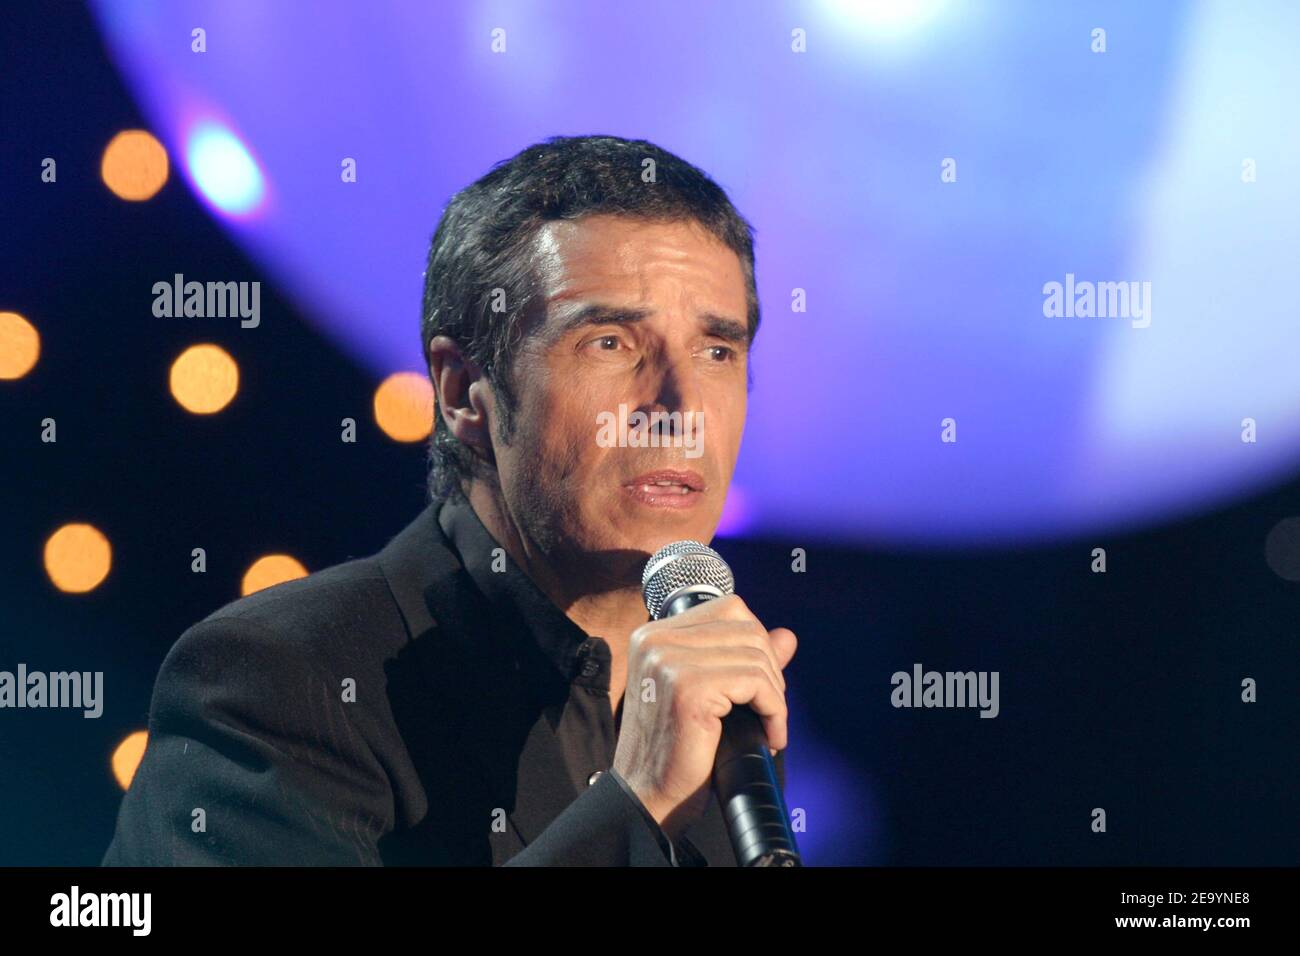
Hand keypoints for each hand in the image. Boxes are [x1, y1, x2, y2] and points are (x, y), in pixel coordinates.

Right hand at [611, 594, 796, 841]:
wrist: (648, 796)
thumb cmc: (675, 750)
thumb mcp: (710, 694)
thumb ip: (743, 659)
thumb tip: (786, 636)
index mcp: (653, 635)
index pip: (729, 609)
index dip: (757, 643)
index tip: (759, 683)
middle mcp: (656, 641)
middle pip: (747, 629)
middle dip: (771, 671)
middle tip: (767, 710)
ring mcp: (669, 661)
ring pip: (756, 656)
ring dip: (774, 696)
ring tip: (768, 726)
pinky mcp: (689, 689)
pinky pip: (756, 683)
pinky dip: (774, 711)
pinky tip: (770, 736)